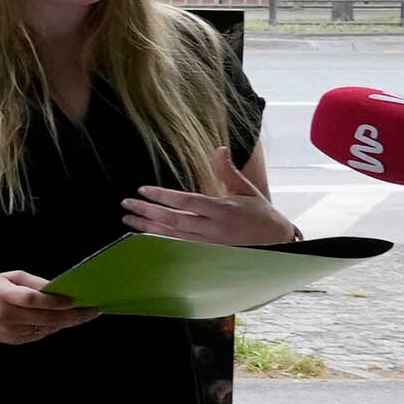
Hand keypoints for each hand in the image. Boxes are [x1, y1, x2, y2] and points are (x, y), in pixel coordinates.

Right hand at [0, 270, 94, 343]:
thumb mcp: (10, 277)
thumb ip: (35, 284)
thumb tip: (62, 292)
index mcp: (3, 295)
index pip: (33, 300)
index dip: (56, 302)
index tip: (77, 300)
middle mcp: (5, 315)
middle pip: (46, 318)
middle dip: (73, 315)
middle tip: (93, 311)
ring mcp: (9, 330)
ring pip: (47, 328)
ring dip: (65, 322)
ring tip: (81, 314)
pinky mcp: (12, 340)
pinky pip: (40, 334)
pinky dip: (51, 326)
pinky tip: (57, 319)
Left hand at [126, 148, 297, 246]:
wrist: (277, 244)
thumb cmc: (261, 215)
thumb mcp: (247, 190)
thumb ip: (228, 171)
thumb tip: (218, 149)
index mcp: (223, 210)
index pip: (187, 202)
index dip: (163, 197)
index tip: (142, 190)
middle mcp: (214, 229)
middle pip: (174, 220)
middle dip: (147, 212)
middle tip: (126, 204)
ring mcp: (208, 245)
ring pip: (171, 236)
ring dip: (147, 228)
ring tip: (128, 219)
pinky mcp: (205, 254)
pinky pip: (177, 247)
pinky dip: (158, 241)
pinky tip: (143, 236)